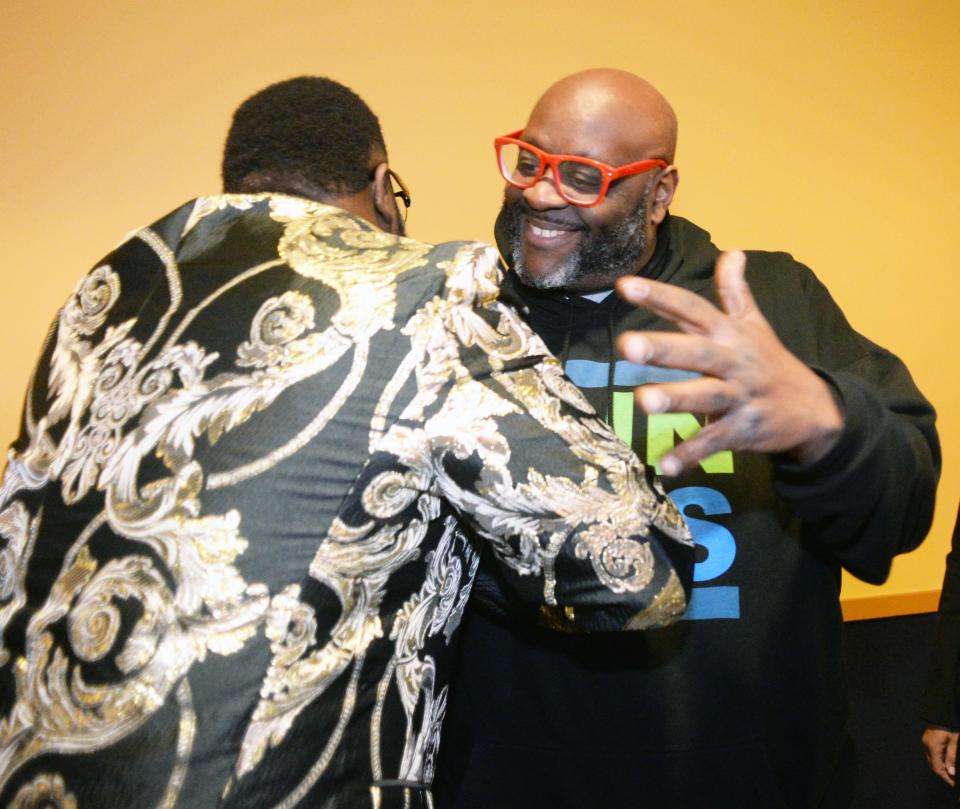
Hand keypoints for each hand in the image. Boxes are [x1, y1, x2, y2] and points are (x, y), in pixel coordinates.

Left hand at [615, 250, 842, 475]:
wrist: (816, 411)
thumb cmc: (771, 363)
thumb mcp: (756, 326)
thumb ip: (736, 292)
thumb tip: (733, 252)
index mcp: (729, 334)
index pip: (691, 309)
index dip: (660, 296)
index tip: (625, 286)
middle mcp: (733, 362)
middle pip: (696, 352)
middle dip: (663, 348)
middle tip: (628, 345)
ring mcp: (740, 397)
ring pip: (705, 396)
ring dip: (675, 399)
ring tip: (643, 402)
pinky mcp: (744, 431)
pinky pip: (714, 443)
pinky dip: (690, 455)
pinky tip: (665, 465)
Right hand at [923, 727, 957, 786]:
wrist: (943, 712)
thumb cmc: (950, 726)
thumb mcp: (954, 742)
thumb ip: (951, 757)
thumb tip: (950, 772)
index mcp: (933, 747)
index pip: (937, 768)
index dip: (945, 777)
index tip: (953, 783)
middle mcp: (926, 745)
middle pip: (933, 765)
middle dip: (943, 773)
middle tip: (953, 779)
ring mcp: (925, 742)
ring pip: (931, 760)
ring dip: (940, 766)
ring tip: (950, 770)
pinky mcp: (926, 739)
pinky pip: (930, 753)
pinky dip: (937, 759)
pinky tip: (945, 760)